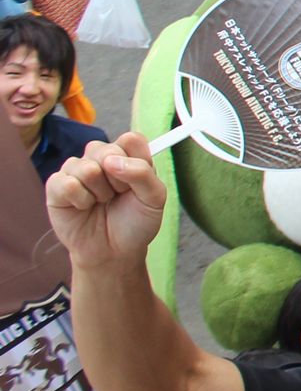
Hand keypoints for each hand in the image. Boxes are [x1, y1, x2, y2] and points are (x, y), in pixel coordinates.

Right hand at [43, 132, 168, 269]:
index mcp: (128, 156)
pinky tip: (84, 207)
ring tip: (101, 202)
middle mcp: (101, 158)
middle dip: (118, 180)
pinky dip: (80, 200)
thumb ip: (142, 173)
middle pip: (106, 150)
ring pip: (86, 167)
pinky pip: (67, 183)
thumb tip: (112, 160)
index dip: (135, 162)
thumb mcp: (154, 199)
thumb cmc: (135, 222)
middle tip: (118, 196)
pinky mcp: (56, 185)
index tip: (136, 183)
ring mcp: (77, 169)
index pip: (130, 139)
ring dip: (99, 192)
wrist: (114, 251)